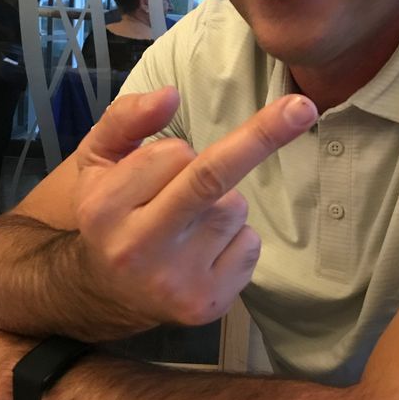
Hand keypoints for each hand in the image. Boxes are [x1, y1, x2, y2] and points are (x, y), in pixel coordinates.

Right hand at [72, 86, 317, 334]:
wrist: (104, 294)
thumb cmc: (109, 214)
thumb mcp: (96, 160)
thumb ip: (126, 120)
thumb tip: (169, 95)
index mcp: (103, 209)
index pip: (170, 154)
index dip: (176, 150)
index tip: (173, 156)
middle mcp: (137, 248)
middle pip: (211, 179)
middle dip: (261, 136)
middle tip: (302, 106)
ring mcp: (175, 282)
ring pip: (234, 208)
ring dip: (222, 202)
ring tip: (187, 222)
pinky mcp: (208, 304)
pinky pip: (249, 244)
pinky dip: (237, 237)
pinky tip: (204, 250)